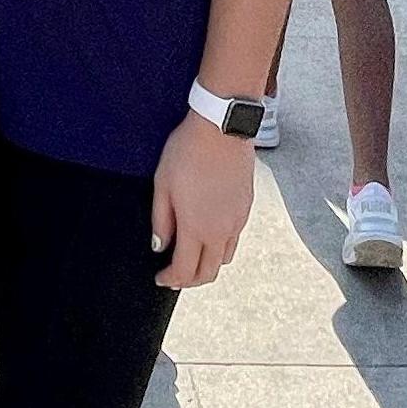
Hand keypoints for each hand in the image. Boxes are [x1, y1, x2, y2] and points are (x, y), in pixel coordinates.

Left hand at [151, 111, 257, 288]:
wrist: (222, 127)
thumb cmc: (188, 151)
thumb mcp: (163, 184)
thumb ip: (161, 220)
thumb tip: (159, 246)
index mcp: (197, 228)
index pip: (185, 271)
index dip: (170, 279)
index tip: (160, 277)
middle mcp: (221, 231)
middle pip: (209, 273)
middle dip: (190, 280)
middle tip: (175, 275)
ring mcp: (237, 220)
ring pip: (224, 258)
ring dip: (208, 264)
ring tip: (192, 254)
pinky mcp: (246, 207)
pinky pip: (234, 238)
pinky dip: (220, 245)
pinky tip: (209, 231)